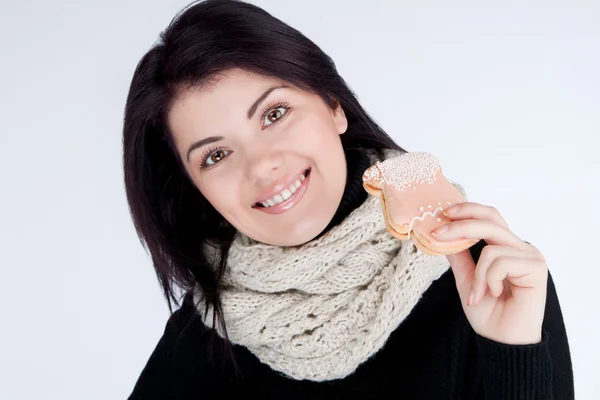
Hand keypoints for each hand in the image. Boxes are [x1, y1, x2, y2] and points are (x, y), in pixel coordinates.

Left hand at [432, 202, 547, 344]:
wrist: (502, 340)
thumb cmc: (488, 312)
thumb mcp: (465, 278)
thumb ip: (458, 255)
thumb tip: (442, 233)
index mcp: (505, 246)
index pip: (489, 216)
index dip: (467, 210)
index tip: (442, 213)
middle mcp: (519, 247)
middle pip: (490, 220)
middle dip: (460, 226)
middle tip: (437, 234)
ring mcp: (530, 255)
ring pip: (491, 248)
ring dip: (477, 275)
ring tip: (478, 295)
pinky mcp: (537, 267)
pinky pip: (500, 262)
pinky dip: (489, 280)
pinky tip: (495, 294)